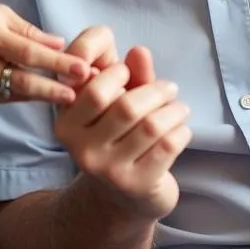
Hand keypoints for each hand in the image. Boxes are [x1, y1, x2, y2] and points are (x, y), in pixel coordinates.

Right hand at [0, 4, 91, 110]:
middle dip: (59, 86)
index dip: (58, 61)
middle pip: (27, 79)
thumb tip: (56, 41)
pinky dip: (23, 98)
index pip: (29, 51)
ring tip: (71, 96)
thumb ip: (20, 28)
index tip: (84, 67)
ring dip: (46, 95)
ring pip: (18, 94)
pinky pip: (4, 101)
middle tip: (88, 89)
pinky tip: (41, 95)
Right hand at [55, 40, 191, 220]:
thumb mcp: (114, 102)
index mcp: (68, 125)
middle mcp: (82, 150)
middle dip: (155, 91)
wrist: (120, 198)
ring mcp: (109, 171)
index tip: (129, 71)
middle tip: (170, 88)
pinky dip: (180, 132)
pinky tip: (181, 129)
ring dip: (173, 111)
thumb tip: (139, 50)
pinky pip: (167, 147)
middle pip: (126, 107)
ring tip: (180, 107)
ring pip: (151, 126)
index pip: (95, 91)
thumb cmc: (116, 137)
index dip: (117, 74)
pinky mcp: (137, 186)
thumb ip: (128, 75)